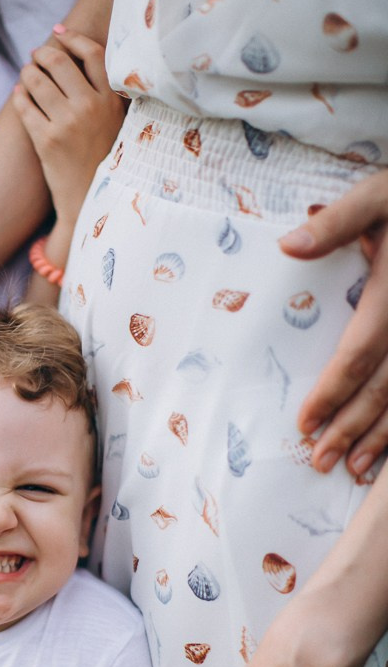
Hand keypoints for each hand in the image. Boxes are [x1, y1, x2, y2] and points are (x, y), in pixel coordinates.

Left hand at [12, 25, 125, 231]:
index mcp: (112, 101)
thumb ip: (104, 93)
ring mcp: (67, 124)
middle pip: (59, 62)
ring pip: (37, 81)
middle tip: (36, 54)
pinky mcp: (46, 141)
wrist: (91, 199)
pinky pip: (25, 107)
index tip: (58, 32)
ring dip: (27, 72)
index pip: (92, 54)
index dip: (72, 38)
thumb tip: (74, 56)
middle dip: (42, 53)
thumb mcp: (116, 123)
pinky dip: (19, 96)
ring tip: (26, 74)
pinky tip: (19, 95)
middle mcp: (90, 108)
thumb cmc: (103, 159)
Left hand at [280, 170, 387, 475]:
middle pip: (385, 387)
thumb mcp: (380, 196)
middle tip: (320, 462)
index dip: (332, 392)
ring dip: (383, 437)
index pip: (359, 353)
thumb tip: (288, 245)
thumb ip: (339, 221)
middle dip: (351, 428)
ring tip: (354, 470)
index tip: (305, 423)